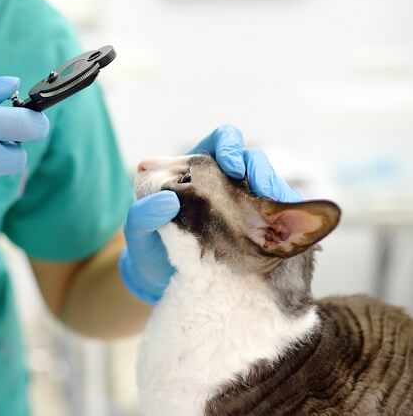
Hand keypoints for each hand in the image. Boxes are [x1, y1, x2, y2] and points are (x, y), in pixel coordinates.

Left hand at [119, 125, 300, 303]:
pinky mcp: (257, 230)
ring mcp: (242, 206)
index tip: (231, 166)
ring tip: (276, 212)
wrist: (160, 284)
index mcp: (195, 169)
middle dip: (260, 169)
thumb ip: (143, 215)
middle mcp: (223, 183)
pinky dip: (287, 218)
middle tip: (260, 189)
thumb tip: (167, 199)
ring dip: (277, 194)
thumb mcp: (137, 233)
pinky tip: (286, 230)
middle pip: (251, 160)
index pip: (218, 142)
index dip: (229, 145)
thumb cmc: (147, 250)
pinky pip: (280, 216)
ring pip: (269, 187)